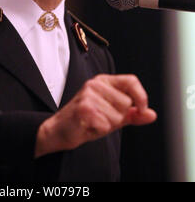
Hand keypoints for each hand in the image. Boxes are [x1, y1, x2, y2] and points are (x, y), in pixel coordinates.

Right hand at [35, 74, 156, 157]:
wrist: (59, 131)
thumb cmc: (85, 120)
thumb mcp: (113, 116)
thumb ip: (133, 114)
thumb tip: (152, 114)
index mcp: (104, 81)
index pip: (131, 80)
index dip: (141, 96)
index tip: (142, 109)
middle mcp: (95, 84)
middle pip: (127, 103)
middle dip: (119, 117)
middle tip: (102, 117)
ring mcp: (88, 94)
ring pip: (117, 116)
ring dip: (108, 125)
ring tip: (94, 122)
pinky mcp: (84, 108)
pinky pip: (106, 125)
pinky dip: (99, 130)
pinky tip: (88, 126)